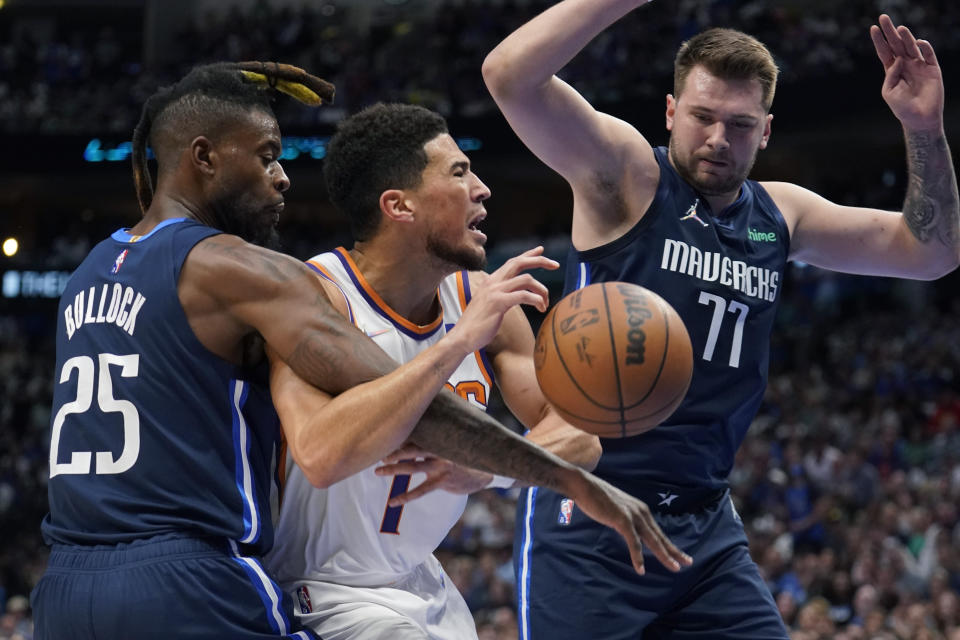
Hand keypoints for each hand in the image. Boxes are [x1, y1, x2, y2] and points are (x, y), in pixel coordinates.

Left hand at [375, 444, 493, 504]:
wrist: (484, 472)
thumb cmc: (463, 455)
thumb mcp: (451, 443)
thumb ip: (434, 437)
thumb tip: (414, 425)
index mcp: (439, 439)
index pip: (416, 434)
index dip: (399, 435)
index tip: (382, 435)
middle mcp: (438, 450)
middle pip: (411, 449)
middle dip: (393, 450)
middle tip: (376, 452)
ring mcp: (441, 466)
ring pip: (413, 467)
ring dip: (394, 469)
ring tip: (378, 472)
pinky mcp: (442, 481)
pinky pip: (421, 490)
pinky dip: (405, 496)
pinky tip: (392, 501)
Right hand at [448, 246, 557, 353]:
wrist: (462, 337)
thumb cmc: (477, 326)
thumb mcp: (489, 305)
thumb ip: (502, 296)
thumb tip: (517, 295)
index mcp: (491, 281)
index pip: (512, 262)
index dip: (528, 255)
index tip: (541, 251)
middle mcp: (493, 282)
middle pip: (519, 262)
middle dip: (540, 261)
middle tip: (556, 265)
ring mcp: (495, 291)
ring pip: (526, 279)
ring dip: (542, 290)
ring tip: (545, 303)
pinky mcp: (498, 302)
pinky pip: (524, 295)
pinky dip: (536, 300)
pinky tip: (540, 308)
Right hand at [567, 469, 692, 574]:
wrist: (584, 485)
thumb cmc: (597, 498)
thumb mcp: (617, 510)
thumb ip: (625, 520)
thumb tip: (628, 531)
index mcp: (641, 511)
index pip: (658, 532)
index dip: (670, 545)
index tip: (681, 556)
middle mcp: (641, 513)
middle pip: (660, 537)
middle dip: (674, 552)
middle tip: (688, 563)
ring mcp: (633, 516)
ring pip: (652, 540)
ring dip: (664, 555)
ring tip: (674, 568)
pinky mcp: (622, 520)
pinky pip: (633, 542)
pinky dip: (638, 557)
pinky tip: (641, 569)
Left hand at [870, 14, 943, 131]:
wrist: (920, 118)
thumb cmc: (902, 107)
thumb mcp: (889, 92)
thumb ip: (890, 75)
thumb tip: (897, 60)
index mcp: (893, 70)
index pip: (885, 51)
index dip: (880, 40)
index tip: (873, 28)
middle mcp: (906, 64)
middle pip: (897, 44)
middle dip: (890, 32)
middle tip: (884, 17)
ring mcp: (919, 65)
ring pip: (911, 47)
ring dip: (906, 37)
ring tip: (899, 28)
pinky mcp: (932, 69)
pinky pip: (928, 55)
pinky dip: (924, 47)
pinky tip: (917, 42)